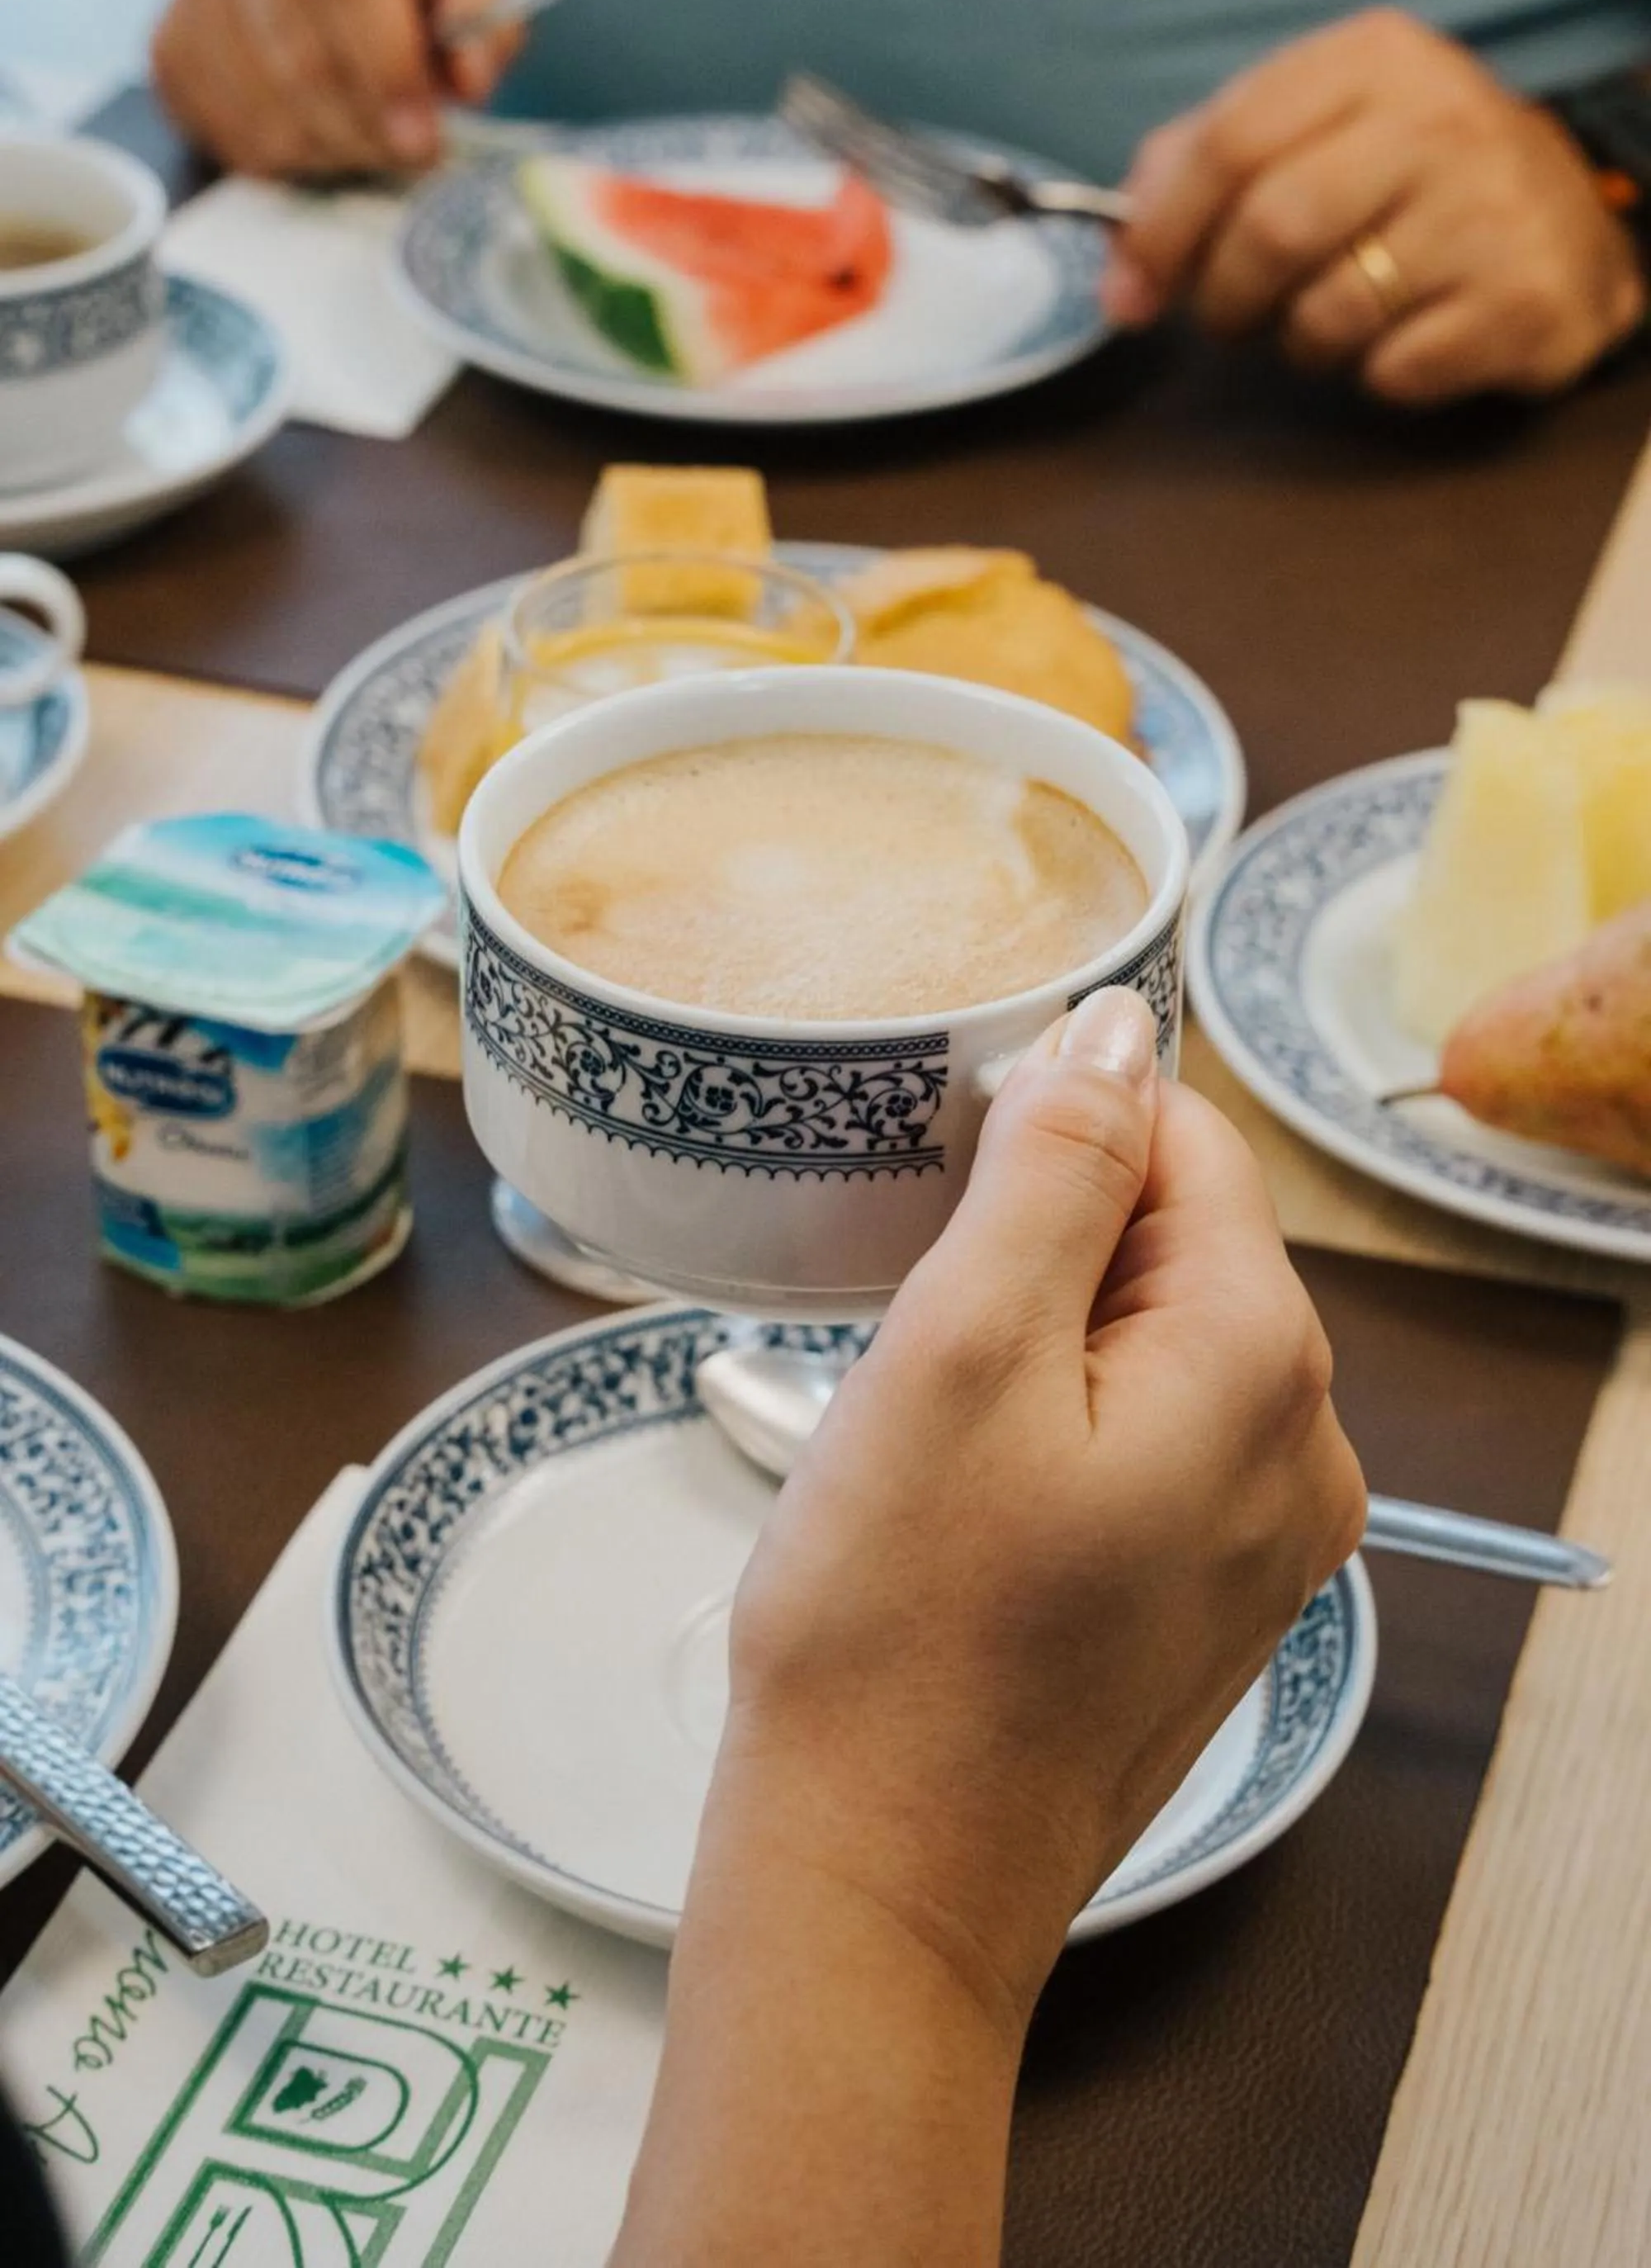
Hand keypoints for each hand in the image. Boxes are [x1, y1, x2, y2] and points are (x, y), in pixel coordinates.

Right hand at [150, 0, 524, 176]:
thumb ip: (489, 12)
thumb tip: (472, 83)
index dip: (386, 71)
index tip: (424, 140)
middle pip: (303, 60)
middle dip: (369, 132)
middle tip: (412, 151)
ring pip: (266, 111)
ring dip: (332, 151)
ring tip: (369, 136)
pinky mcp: (169, 48)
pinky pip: (229, 134)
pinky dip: (287, 157)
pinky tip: (319, 131)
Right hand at [715, 987, 1365, 2027]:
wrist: (880, 1886)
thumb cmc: (893, 1630)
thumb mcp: (956, 1350)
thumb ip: (1055, 1169)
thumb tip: (1117, 1026)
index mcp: (1259, 1363)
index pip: (1184, 1141)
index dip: (1053, 1127)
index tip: (935, 1185)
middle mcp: (1304, 1447)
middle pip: (1178, 1239)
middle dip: (1043, 1240)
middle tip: (912, 1322)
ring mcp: (1267, 1537)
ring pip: (1153, 1339)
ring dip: (1039, 1333)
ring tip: (927, 1418)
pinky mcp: (1208, 1597)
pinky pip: (1149, 1439)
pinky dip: (1057, 1422)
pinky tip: (965, 1489)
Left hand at [1104, 8, 1644, 405]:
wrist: (1567, 221)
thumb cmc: (1409, 177)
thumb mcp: (1315, 128)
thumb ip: (1203, 165)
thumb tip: (1121, 264)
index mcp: (1372, 59)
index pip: (1229, 143)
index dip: (1159, 232)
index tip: (1129, 295)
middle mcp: (1438, 119)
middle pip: (1272, 230)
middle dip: (1225, 298)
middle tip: (1231, 320)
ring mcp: (1489, 209)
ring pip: (1329, 311)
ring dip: (1300, 343)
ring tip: (1326, 321)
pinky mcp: (1521, 300)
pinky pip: (1394, 370)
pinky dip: (1375, 375)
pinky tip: (1404, 340)